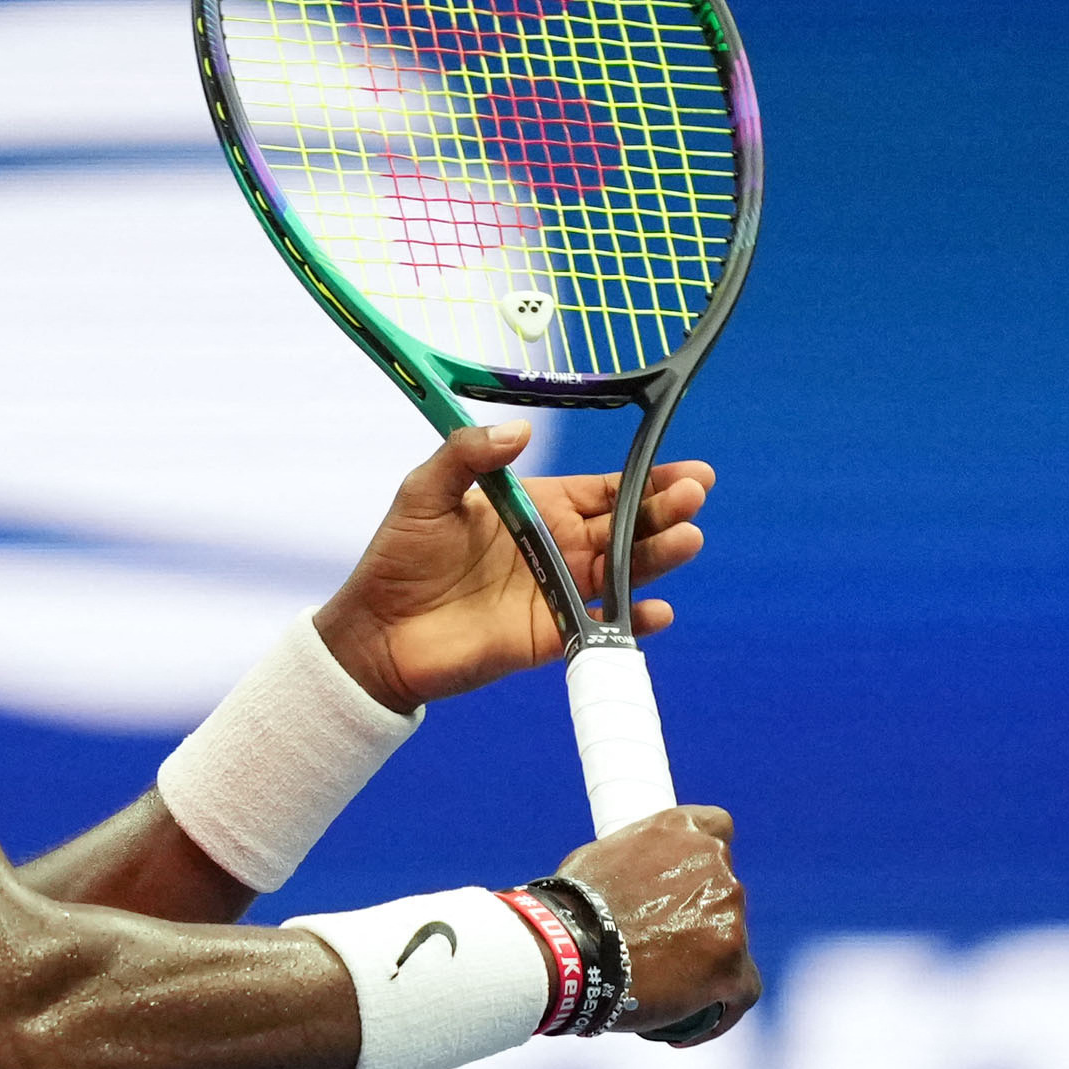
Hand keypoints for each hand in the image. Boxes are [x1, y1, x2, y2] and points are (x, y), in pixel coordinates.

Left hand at [315, 421, 713, 711]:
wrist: (375, 630)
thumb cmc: (399, 557)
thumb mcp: (425, 491)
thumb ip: (467, 455)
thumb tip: (520, 430)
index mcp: (538, 508)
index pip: (605, 490)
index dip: (646, 479)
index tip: (687, 469)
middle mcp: (559, 549)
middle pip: (626, 527)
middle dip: (664, 509)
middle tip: (693, 495)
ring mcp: (559, 594)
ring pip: (624, 572)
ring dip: (658, 555)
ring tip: (686, 538)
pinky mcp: (550, 637)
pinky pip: (602, 627)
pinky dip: (632, 621)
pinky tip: (655, 608)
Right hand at [557, 806, 758, 1045]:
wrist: (565, 952)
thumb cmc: (568, 908)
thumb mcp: (598, 859)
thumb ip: (632, 863)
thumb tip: (632, 880)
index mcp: (684, 832)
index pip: (717, 828)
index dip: (704, 857)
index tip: (686, 880)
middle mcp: (716, 867)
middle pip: (723, 894)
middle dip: (699, 919)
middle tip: (660, 947)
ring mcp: (729, 917)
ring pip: (734, 945)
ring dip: (707, 963)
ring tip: (665, 992)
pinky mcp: (732, 966)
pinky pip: (742, 992)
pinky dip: (722, 1008)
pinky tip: (691, 1025)